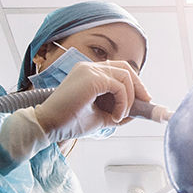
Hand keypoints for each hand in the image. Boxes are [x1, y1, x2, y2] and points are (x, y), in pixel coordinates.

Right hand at [33, 59, 150, 141]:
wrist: (48, 126)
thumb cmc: (68, 122)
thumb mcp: (100, 116)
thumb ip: (118, 110)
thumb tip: (137, 112)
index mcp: (89, 73)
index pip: (118, 69)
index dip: (133, 82)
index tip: (142, 99)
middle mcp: (89, 67)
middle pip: (125, 68)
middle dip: (139, 86)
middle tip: (145, 103)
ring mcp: (90, 70)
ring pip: (125, 76)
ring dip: (129, 99)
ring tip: (120, 116)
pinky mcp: (92, 78)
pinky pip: (119, 86)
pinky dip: (123, 102)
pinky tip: (116, 116)